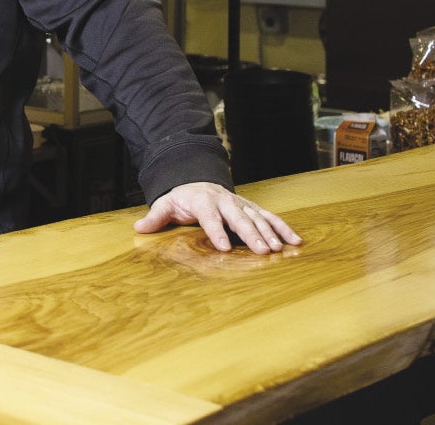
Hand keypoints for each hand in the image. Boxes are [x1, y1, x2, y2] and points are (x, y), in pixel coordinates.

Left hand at [135, 181, 302, 253]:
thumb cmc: (182, 199)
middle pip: (239, 218)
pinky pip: (270, 217)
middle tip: (262, 251)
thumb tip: (139, 228)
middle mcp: (225, 201)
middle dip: (251, 234)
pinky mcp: (252, 208)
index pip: (209, 216)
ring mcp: (240, 204)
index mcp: (202, 200)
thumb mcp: (166, 205)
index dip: (216, 231)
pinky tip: (295, 241)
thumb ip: (155, 217)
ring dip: (270, 233)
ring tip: (280, 249)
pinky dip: (283, 228)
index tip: (223, 248)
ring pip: (257, 217)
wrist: (198, 181)